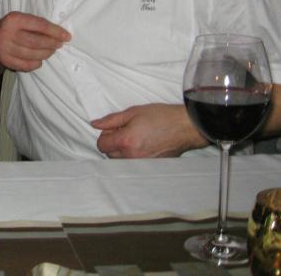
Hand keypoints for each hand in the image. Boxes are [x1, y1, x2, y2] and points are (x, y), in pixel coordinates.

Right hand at [0, 11, 69, 72]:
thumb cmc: (12, 28)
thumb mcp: (21, 19)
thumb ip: (37, 24)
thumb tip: (59, 34)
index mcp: (13, 19)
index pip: (39, 25)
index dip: (55, 31)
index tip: (67, 36)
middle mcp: (7, 34)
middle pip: (37, 42)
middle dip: (52, 44)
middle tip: (59, 44)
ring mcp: (5, 49)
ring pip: (33, 55)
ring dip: (46, 54)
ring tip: (50, 51)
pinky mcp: (5, 61)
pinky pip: (27, 65)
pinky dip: (37, 63)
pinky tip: (39, 59)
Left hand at [91, 103, 207, 157]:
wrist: (186, 126)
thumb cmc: (161, 116)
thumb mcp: (133, 112)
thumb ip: (111, 120)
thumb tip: (95, 124)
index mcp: (125, 142)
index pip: (101, 145)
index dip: (106, 134)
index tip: (116, 128)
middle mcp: (132, 156)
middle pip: (109, 154)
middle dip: (113, 143)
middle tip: (126, 130)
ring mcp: (142, 164)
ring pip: (121, 161)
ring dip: (122, 150)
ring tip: (136, 137)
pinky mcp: (151, 168)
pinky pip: (133, 164)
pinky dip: (134, 156)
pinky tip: (144, 144)